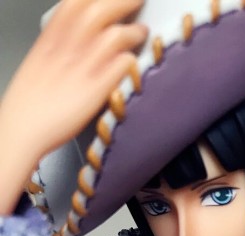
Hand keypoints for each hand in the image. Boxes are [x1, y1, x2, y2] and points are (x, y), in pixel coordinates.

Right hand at [0, 0, 147, 213]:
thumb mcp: (39, 62)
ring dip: (133, 31)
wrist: (21, 131)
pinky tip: (134, 61)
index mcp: (50, 40)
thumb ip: (58, 44)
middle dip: (123, 0)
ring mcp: (82, 69)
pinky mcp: (95, 92)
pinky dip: (130, 59)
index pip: (76, 3)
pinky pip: (120, 66)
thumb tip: (75, 34)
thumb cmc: (28, 103)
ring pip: (114, 35)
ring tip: (142, 31)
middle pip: (98, 10)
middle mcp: (66, 49)